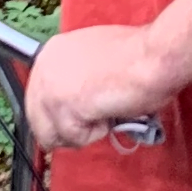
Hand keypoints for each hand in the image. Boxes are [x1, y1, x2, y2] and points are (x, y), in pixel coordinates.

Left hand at [25, 23, 170, 150]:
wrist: (153, 58)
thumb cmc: (139, 56)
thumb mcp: (96, 57)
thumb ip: (79, 76)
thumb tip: (78, 100)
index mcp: (51, 51)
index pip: (38, 97)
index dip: (60, 113)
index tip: (79, 117)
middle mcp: (43, 67)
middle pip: (38, 120)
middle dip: (68, 127)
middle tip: (96, 121)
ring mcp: (50, 88)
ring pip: (52, 134)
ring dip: (82, 132)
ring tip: (106, 113)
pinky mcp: (63, 107)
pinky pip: (74, 138)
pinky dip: (97, 133)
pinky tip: (111, 113)